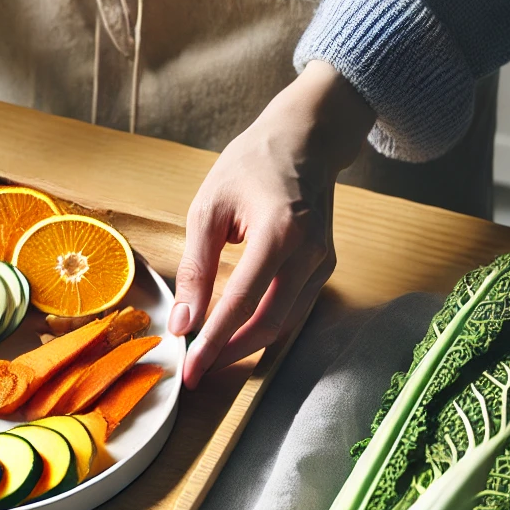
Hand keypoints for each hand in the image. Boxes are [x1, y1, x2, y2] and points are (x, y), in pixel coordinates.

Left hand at [172, 61, 375, 388]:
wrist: (305, 139)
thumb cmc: (250, 165)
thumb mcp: (208, 208)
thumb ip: (197, 267)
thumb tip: (184, 322)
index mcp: (280, 232)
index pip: (242, 302)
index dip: (214, 341)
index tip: (189, 370)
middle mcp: (310, 253)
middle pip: (269, 324)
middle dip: (230, 353)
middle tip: (195, 370)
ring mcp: (323, 263)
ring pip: (284, 324)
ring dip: (246, 345)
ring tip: (209, 356)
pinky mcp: (325, 267)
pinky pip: (293, 309)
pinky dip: (263, 326)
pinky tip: (235, 332)